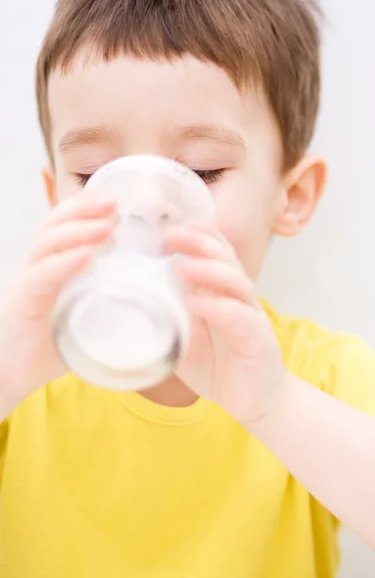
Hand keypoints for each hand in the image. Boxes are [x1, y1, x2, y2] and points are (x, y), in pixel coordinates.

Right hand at [0, 192, 115, 414]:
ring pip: (48, 243)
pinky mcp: (22, 303)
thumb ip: (111, 310)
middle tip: (115, 205)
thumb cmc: (50, 349)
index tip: (114, 201)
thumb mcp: (86, 322)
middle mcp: (37, 268)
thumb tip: (156, 309)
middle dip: (84, 210)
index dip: (84, 208)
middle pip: (55, 225)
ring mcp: (27, 283)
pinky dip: (65, 263)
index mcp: (52, 268)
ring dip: (79, 231)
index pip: (63, 226)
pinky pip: (42, 276)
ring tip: (107, 226)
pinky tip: (86, 256)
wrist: (12, 376)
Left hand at [166, 222, 284, 422]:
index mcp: (222, 291)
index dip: (195, 235)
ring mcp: (250, 315)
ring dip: (208, 270)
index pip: (214, 252)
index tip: (166, 225)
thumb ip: (166, 320)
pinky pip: (239, 317)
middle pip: (224, 258)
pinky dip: (218, 308)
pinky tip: (198, 303)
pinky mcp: (256, 338)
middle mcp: (238, 296)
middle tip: (170, 234)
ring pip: (235, 282)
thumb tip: (125, 309)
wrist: (254, 400)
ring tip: (181, 265)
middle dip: (198, 242)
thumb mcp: (184, 339)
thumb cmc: (218, 365)